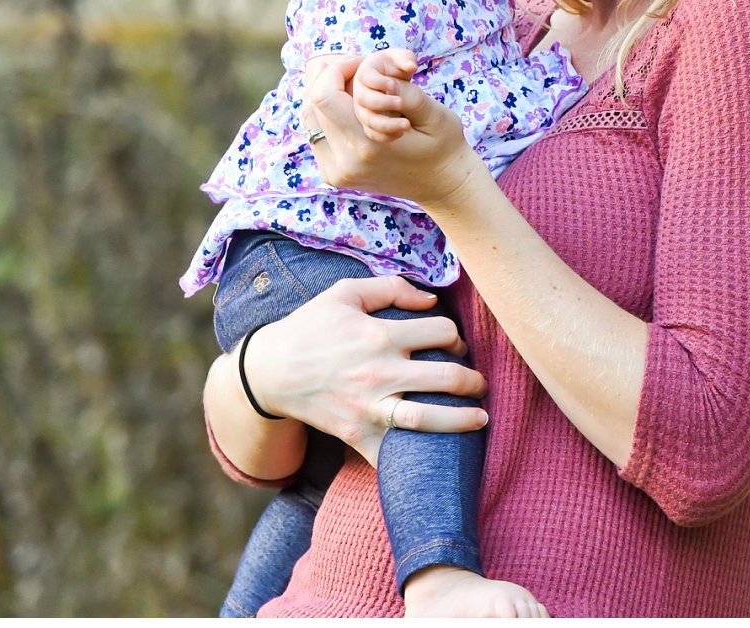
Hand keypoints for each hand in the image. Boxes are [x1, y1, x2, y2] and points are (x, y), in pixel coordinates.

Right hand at [242, 275, 487, 465]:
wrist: (268, 373)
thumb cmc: (310, 327)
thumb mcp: (346, 293)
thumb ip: (391, 287)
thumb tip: (432, 299)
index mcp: (379, 335)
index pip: (441, 332)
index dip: (457, 335)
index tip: (456, 343)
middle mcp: (379, 373)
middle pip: (447, 377)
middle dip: (474, 381)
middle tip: (480, 384)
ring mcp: (368, 408)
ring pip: (429, 419)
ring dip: (463, 420)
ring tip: (481, 418)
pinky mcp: (356, 435)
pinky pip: (393, 455)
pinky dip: (418, 460)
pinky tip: (440, 458)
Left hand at [301, 50, 484, 209]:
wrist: (443, 185)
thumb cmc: (443, 145)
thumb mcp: (433, 112)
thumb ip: (402, 88)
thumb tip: (371, 66)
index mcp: (366, 146)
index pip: (325, 95)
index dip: (338, 68)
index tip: (362, 61)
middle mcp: (344, 162)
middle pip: (312, 104)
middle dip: (331, 77)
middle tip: (357, 68)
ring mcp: (336, 172)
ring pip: (309, 118)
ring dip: (325, 93)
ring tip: (352, 84)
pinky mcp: (334, 175)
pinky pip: (316, 133)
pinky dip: (327, 113)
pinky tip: (348, 104)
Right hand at [353, 50, 415, 142]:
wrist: (416, 92)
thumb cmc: (407, 67)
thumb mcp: (407, 61)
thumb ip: (406, 61)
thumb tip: (410, 65)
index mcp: (368, 68)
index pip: (365, 75)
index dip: (377, 81)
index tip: (393, 86)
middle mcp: (361, 88)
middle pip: (361, 98)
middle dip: (380, 102)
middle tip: (400, 104)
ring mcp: (364, 106)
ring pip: (365, 119)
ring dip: (384, 123)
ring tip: (406, 125)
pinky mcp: (370, 122)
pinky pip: (369, 133)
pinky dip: (384, 135)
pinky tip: (400, 133)